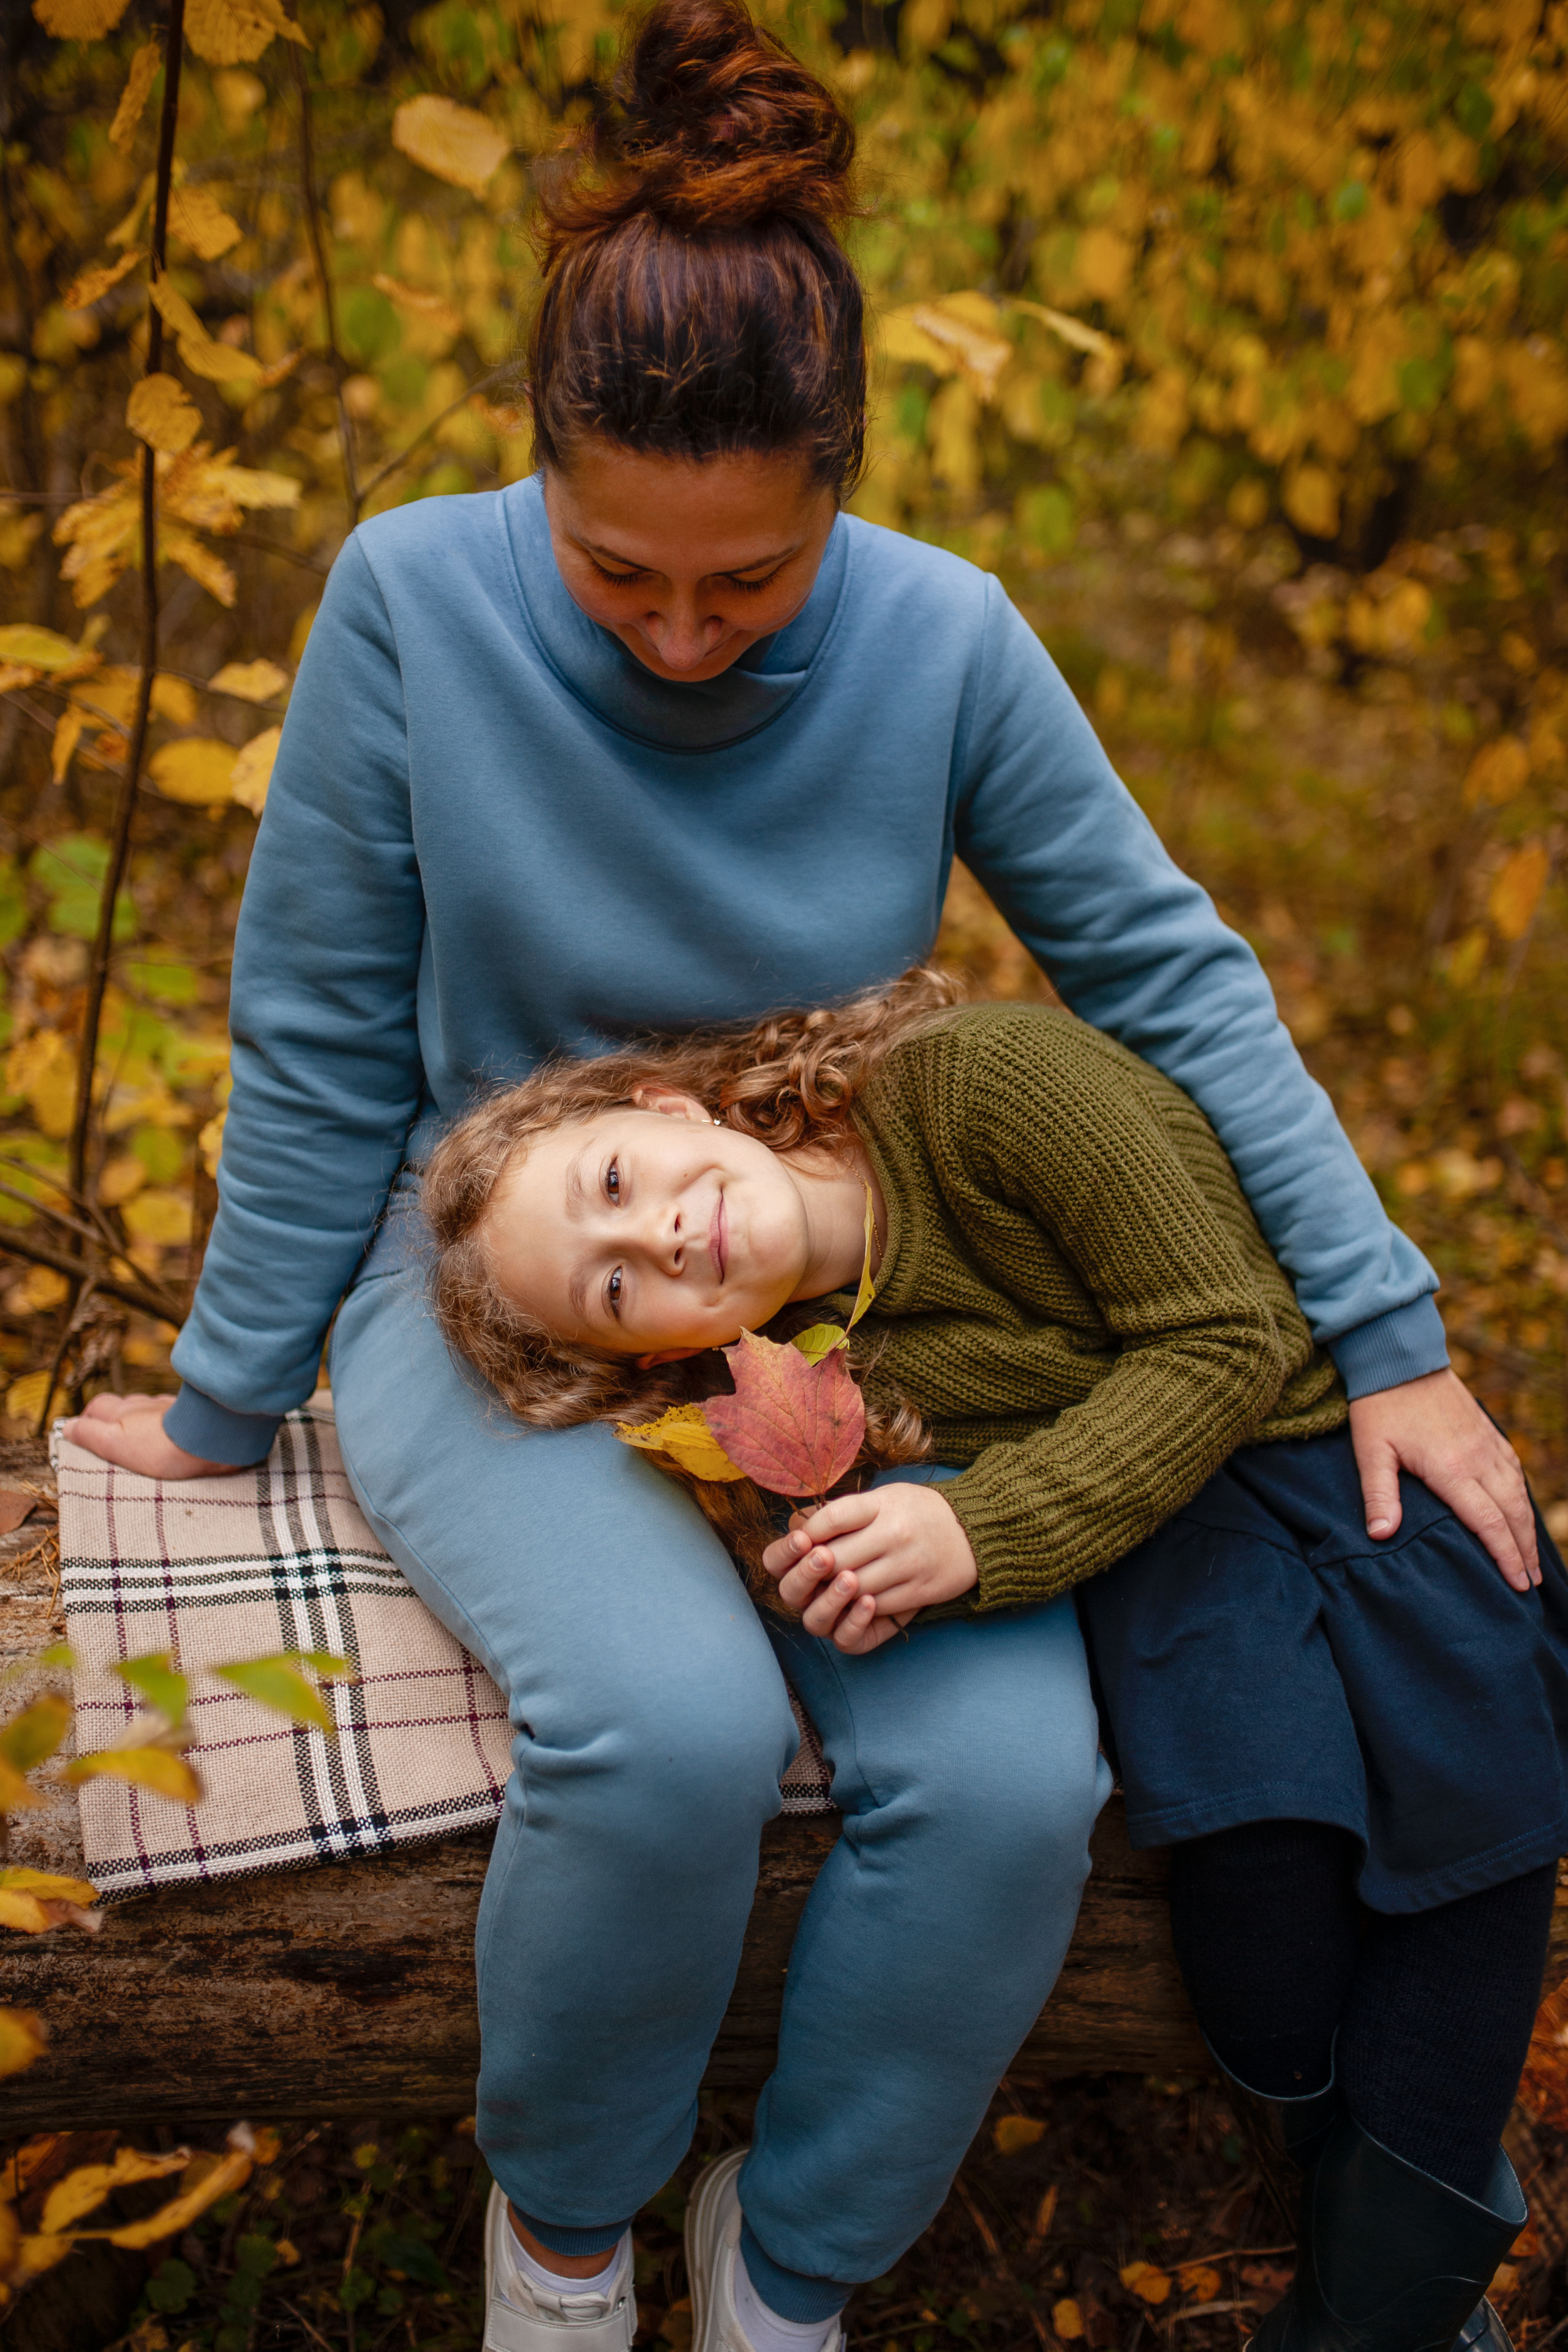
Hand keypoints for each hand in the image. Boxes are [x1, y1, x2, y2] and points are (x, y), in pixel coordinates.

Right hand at [59, 1392, 238, 1480]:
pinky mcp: (193, 1414)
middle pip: (123, 1405)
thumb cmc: (160, 1445)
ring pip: (149, 1409)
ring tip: (143, 1437)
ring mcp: (170, 1407)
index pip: (97, 1406)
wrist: (210, 1439)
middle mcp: (145, 1404)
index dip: (88, 1418)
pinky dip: (168, 1422)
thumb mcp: (114, 1443)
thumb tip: (68, 1427)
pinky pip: (174, 1414)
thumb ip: (90, 1434)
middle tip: (112, 1436)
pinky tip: (174, 1432)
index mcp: (122, 1411)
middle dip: (114, 1417)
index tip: (84, 1431)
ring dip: (143, 1419)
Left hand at [760, 1483, 977, 1653]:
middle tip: (809, 1573)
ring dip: (835, 1593)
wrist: (975, 1531)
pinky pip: (879, 1606)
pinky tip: (855, 1601)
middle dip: (815, 1570)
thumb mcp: (885, 1497)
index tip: (801, 1541)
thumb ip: (845, 1511)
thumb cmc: (920, 1512)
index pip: (833, 1517)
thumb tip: (798, 1524)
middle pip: (836, 1558)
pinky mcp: (921, 1589)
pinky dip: (861, 1608)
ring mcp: (908, 1563)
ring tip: (828, 1588)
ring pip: (854, 1588)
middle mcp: (895, 1532)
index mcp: (884, 1504)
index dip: (809, 1532)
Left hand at [1349, 1367, 1538, 1591]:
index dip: (1505, 1557)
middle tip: (1530, 1585)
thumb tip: (1381, 1535)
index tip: (1517, 1584)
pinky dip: (1523, 1496)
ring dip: (1528, 1529)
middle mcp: (1477, 1458)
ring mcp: (1486, 1443)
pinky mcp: (1487, 1431)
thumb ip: (1379, 1495)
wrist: (1400, 1357)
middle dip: (1524, 1552)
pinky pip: (1514, 1469)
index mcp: (1450, 1469)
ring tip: (1532, 1560)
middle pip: (1512, 1514)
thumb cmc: (1380, 1406)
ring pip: (1518, 1493)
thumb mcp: (1370, 1451)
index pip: (1487, 1523)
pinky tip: (1523, 1512)